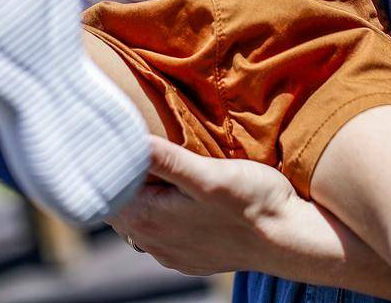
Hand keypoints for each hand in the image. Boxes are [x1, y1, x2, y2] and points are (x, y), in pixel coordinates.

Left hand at [108, 138, 322, 279]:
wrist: (290, 239)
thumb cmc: (253, 203)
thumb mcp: (209, 175)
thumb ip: (166, 161)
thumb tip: (128, 141)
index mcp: (149, 219)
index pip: (103, 190)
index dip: (101, 162)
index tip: (100, 134)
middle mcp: (153, 241)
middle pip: (116, 204)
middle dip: (115, 176)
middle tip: (119, 140)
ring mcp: (170, 252)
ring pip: (136, 218)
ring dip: (136, 193)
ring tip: (143, 162)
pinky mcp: (188, 255)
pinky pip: (158, 231)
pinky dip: (155, 210)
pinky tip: (170, 192)